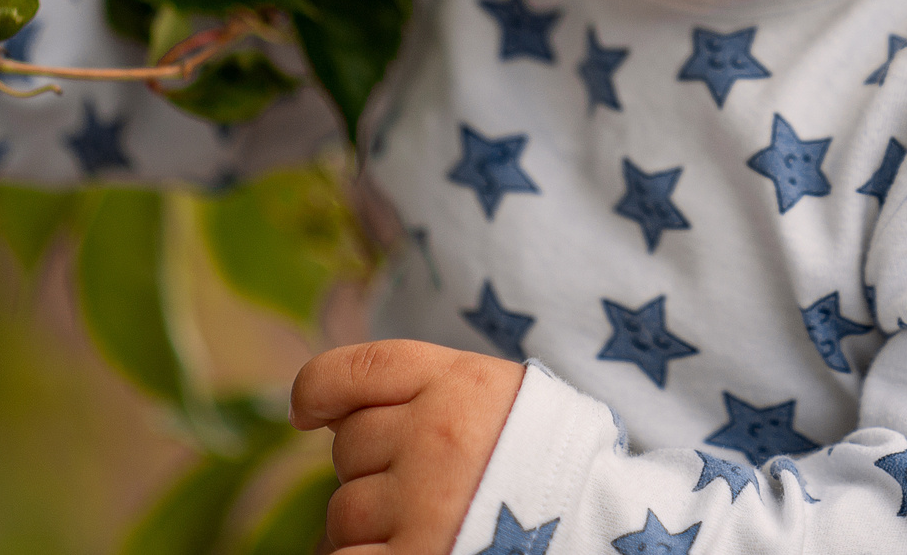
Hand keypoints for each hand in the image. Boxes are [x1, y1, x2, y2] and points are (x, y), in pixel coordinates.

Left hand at [291, 340, 525, 554]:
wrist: (599, 525)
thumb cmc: (544, 463)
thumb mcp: (501, 398)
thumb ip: (431, 390)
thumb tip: (329, 411)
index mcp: (461, 383)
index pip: (357, 368)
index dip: (317, 389)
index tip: (307, 412)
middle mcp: (435, 435)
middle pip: (347, 445)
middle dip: (372, 467)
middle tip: (426, 485)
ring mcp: (423, 502)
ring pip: (342, 509)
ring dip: (371, 523)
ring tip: (429, 524)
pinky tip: (401, 550)